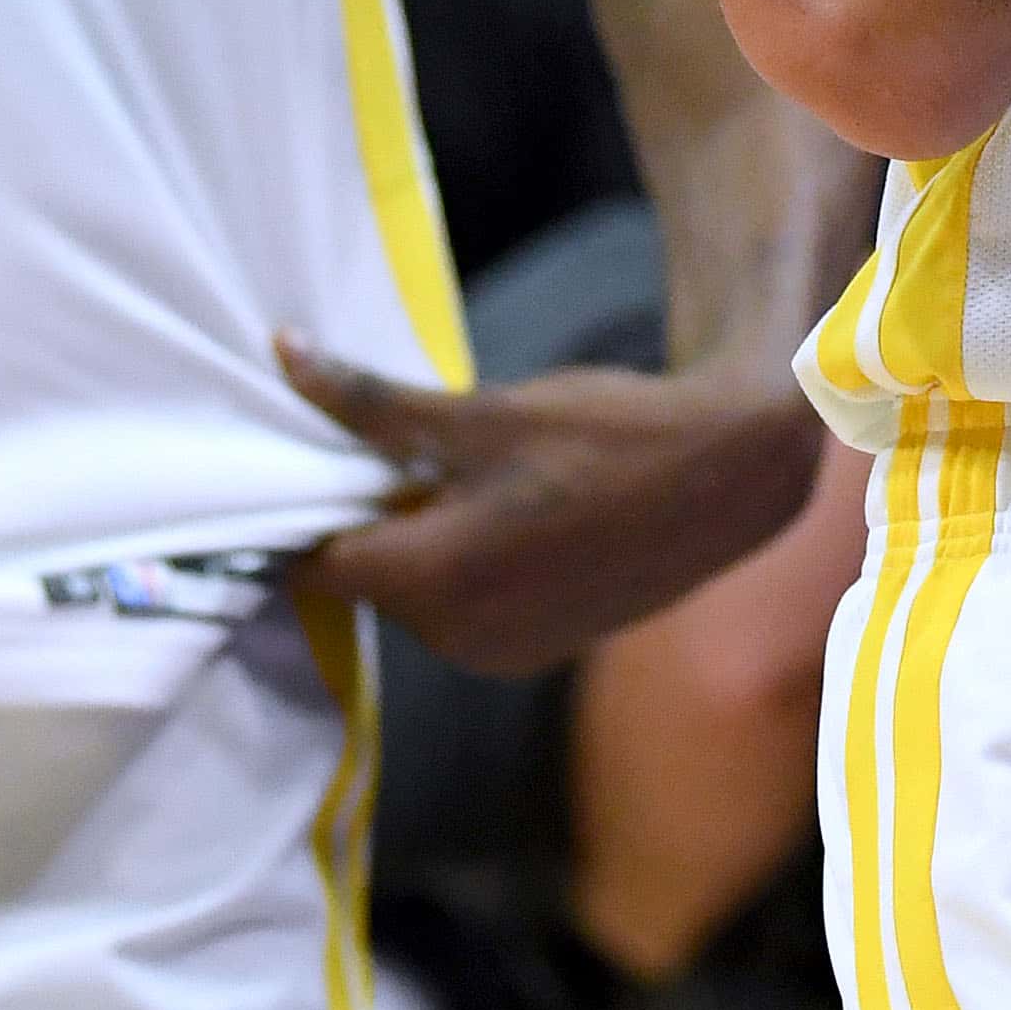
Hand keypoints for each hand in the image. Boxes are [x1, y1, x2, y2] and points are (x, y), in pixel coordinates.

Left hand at [279, 336, 830, 677]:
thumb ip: (371, 403)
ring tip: (451, 474)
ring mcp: (500, 655)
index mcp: (434, 583)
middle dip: (366, 521)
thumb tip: (283, 354)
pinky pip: (462, 613)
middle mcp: (459, 640)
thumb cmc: (605, 435)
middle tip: (384, 451)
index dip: (298, 513)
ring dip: (414, 543)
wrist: (727, 479)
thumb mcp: (482, 413)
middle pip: (367, 580)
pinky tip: (499, 509)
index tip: (298, 463)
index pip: (315, 564)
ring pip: (414, 597)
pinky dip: (460, 568)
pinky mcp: (535, 653)